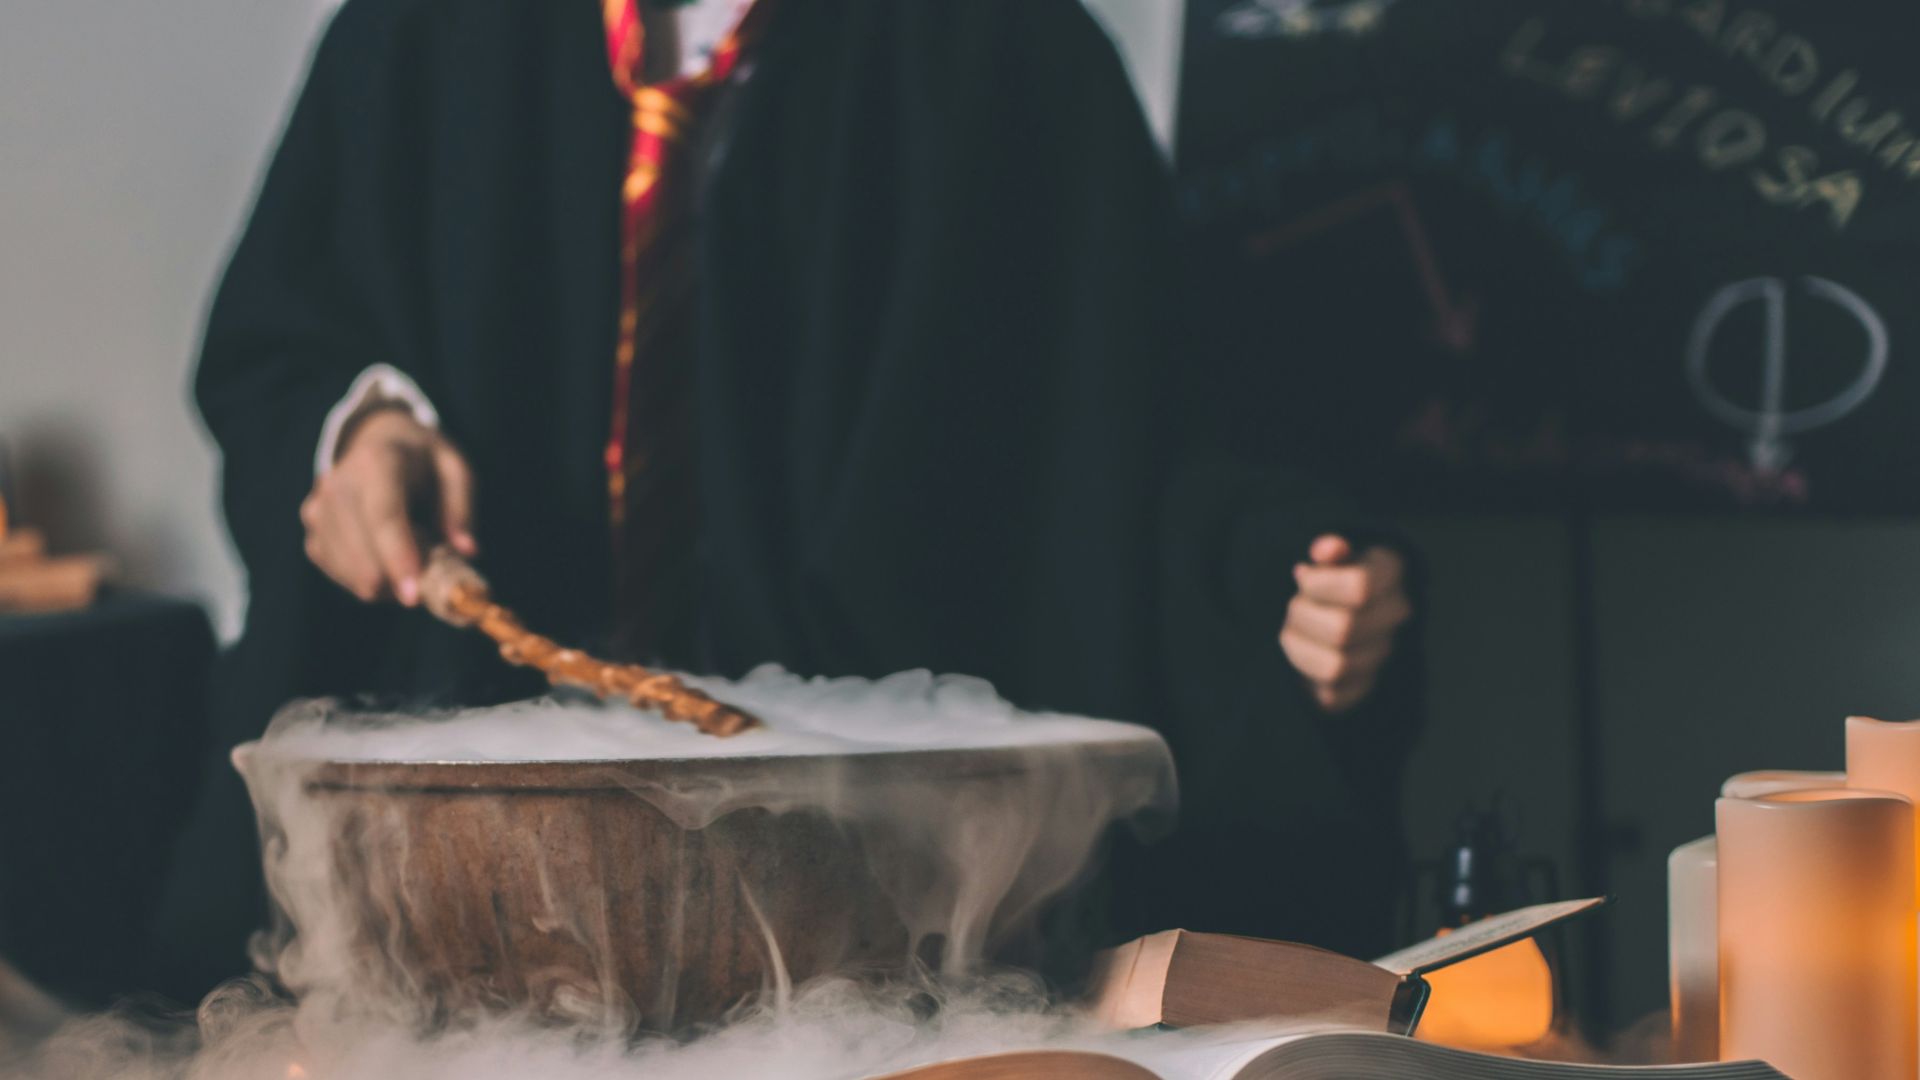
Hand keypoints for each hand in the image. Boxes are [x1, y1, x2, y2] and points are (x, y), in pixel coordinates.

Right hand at [299, 408, 475, 605]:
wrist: (375, 443)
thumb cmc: (422, 460)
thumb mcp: (454, 468)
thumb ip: (461, 508)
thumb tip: (467, 551)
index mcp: (377, 461)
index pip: (383, 516)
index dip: (397, 558)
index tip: (413, 597)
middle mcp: (338, 485)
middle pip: (362, 553)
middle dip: (400, 579)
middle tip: (433, 574)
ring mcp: (318, 511)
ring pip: (351, 573)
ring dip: (388, 582)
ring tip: (412, 554)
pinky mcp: (312, 534)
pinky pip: (340, 576)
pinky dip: (370, 580)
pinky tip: (387, 560)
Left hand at [1279, 534, 1412, 713]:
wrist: (1344, 611)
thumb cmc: (1330, 577)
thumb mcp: (1329, 555)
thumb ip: (1328, 549)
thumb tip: (1327, 550)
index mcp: (1390, 571)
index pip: (1359, 588)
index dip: (1318, 586)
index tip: (1303, 577)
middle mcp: (1397, 613)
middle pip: (1343, 630)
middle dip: (1303, 617)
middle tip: (1295, 606)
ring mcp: (1384, 652)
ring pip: (1335, 666)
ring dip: (1300, 647)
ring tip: (1294, 629)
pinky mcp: (1364, 686)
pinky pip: (1330, 695)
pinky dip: (1307, 674)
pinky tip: (1305, 651)